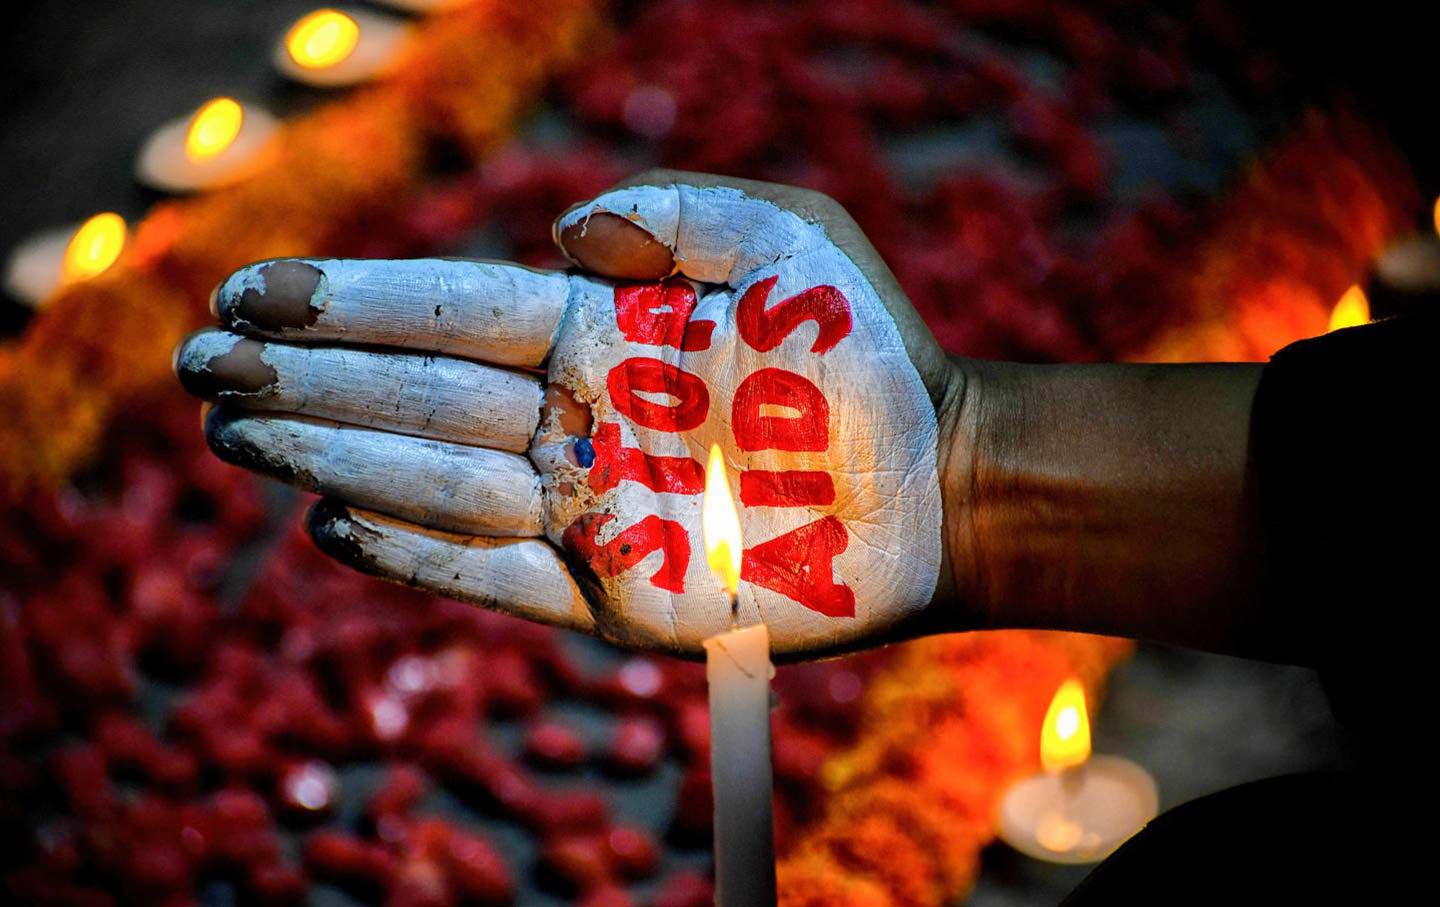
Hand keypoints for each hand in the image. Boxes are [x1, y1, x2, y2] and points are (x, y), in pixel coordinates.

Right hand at [176, 170, 962, 658]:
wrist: (936, 481)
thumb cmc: (864, 349)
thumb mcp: (784, 239)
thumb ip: (671, 215)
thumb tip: (553, 235)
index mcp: (600, 331)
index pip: (448, 311)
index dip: (347, 302)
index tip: (249, 295)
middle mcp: (575, 417)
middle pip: (416, 395)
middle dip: (306, 380)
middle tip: (200, 369)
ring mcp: (589, 508)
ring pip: (436, 480)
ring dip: (335, 455)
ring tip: (236, 433)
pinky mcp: (615, 595)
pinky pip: (498, 576)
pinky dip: (419, 554)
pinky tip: (336, 520)